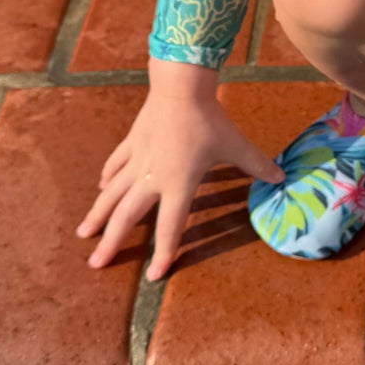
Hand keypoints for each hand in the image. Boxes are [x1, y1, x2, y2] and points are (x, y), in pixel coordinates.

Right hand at [76, 58, 284, 281]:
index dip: (164, 252)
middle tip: (95, 264)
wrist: (180, 87)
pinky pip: (116, 164)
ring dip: (97, 214)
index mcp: (177, 185)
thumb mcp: (236, 145)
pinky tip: (101, 188)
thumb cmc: (209, 119)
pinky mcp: (132, 142)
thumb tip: (281, 178)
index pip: (169, 227)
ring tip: (83, 233)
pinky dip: (108, 177)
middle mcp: (151, 178)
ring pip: (112, 193)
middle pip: (126, 216)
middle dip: (111, 242)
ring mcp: (137, 160)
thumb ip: (256, 165)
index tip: (152, 276)